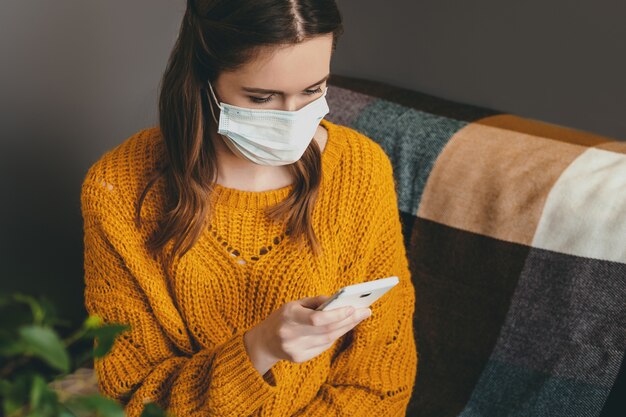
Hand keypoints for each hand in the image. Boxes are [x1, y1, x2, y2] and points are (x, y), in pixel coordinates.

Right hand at [243, 295, 371, 374]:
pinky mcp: (299, 358)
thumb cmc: (283, 317)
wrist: (264, 341)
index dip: (337, 314)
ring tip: (358, 317)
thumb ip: (316, 301)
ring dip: (345, 328)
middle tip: (365, 311)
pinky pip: (323, 347)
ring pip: (328, 340)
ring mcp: (294, 349)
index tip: (353, 307)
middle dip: (348, 320)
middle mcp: (291, 334)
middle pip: (327, 330)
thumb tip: (339, 300)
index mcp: (289, 316)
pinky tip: (344, 328)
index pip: (317, 318)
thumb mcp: (295, 303)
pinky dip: (335, 337)